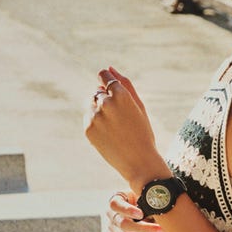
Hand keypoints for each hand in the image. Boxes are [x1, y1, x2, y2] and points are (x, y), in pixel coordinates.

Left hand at [85, 66, 163, 186]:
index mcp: (121, 94)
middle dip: (106, 101)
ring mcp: (95, 116)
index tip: (112, 92)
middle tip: (120, 120)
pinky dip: (96, 124)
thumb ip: (125, 84)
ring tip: (115, 128)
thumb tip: (109, 68)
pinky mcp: (88, 128)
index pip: (104, 75)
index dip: (107, 82)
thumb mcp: (139, 107)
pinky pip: (88, 118)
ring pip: (91, 104)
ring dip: (100, 112)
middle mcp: (106, 103)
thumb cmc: (143, 133)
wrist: (139, 163)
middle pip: (97, 91)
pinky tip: (109, 135)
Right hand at [107, 191, 167, 231]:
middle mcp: (112, 216)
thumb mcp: (145, 195)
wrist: (144, 210)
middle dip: (144, 229)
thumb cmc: (144, 200)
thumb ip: (148, 199)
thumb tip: (160, 205)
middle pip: (123, 225)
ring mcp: (115, 231)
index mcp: (115, 201)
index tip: (141, 214)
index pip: (115, 205)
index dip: (127, 210)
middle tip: (161, 230)